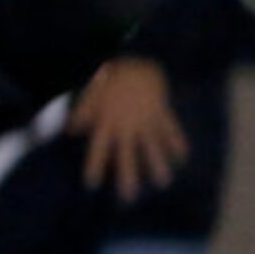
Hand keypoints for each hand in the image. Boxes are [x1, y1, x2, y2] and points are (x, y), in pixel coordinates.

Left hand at [70, 57, 188, 201]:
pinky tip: (183, 157)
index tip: (92, 184)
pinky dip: (177, 142)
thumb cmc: (110, 75)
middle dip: (127, 175)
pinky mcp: (162, 111)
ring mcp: (146, 119)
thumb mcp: (90, 92)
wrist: (138, 56)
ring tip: (163, 182)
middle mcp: (127, 124)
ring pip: (152, 146)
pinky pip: (171, 129)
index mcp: (107, 120)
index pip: (99, 148)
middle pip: (127, 154)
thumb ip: (82, 112)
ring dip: (158, 164)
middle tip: (129, 197)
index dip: (95, 165)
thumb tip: (71, 131)